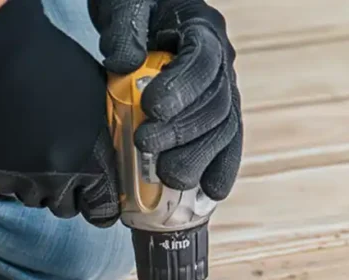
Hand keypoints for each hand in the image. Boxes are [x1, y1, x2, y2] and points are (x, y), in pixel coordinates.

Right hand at [0, 0, 119, 226]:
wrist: (2, 54)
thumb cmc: (56, 68)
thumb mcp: (98, 102)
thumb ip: (103, 139)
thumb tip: (109, 154)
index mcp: (91, 166)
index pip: (102, 212)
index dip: (99, 205)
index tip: (94, 198)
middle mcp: (56, 181)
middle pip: (64, 208)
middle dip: (64, 192)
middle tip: (58, 166)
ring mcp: (20, 181)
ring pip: (31, 198)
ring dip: (34, 182)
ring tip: (30, 151)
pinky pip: (3, 185)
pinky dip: (5, 172)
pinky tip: (7, 146)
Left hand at [88, 0, 241, 200]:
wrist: (142, 17)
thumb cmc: (135, 7)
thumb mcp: (126, 4)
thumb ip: (125, 27)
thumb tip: (123, 62)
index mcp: (203, 29)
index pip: (203, 62)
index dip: (183, 88)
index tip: (152, 107)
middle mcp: (221, 62)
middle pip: (216, 104)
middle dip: (183, 131)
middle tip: (146, 143)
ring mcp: (220, 91)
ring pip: (223, 130)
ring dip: (198, 158)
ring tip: (167, 176)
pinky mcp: (211, 116)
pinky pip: (225, 144)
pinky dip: (219, 169)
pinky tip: (210, 193)